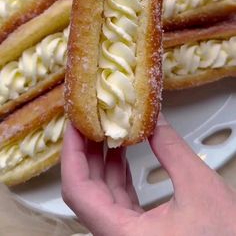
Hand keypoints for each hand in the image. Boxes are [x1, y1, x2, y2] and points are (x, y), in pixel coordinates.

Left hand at [61, 114, 235, 235]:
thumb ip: (171, 149)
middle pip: (86, 189)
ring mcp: (127, 234)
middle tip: (88, 119)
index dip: (72, 155)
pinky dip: (117, 173)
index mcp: (123, 234)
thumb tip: (153, 118)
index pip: (78, 191)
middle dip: (85, 151)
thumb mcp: (198, 187)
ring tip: (103, 129)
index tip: (75, 127)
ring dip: (101, 160)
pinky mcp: (139, 231)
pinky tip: (120, 152)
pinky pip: (118, 198)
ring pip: (101, 193)